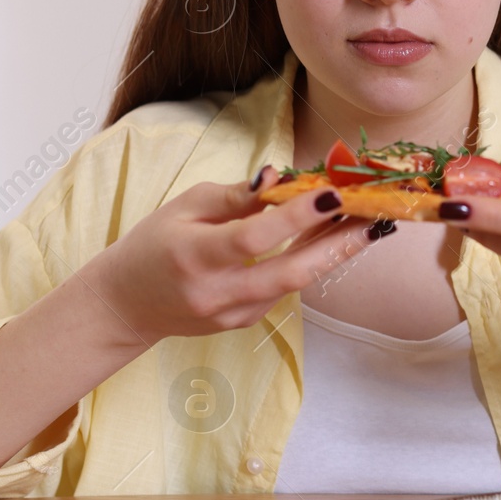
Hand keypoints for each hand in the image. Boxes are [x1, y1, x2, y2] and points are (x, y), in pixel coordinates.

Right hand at [81, 166, 382, 345]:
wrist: (126, 304)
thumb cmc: (154, 244)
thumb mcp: (184, 207)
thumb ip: (233, 195)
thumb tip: (277, 176)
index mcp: (194, 255)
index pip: (253, 237)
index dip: (294, 217)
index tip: (331, 194)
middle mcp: (216, 291)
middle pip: (289, 272)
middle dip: (337, 244)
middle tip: (374, 217)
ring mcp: (232, 313)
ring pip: (293, 284)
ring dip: (331, 252)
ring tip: (365, 224)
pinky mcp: (243, 323)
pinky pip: (283, 290)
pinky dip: (308, 264)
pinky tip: (330, 239)